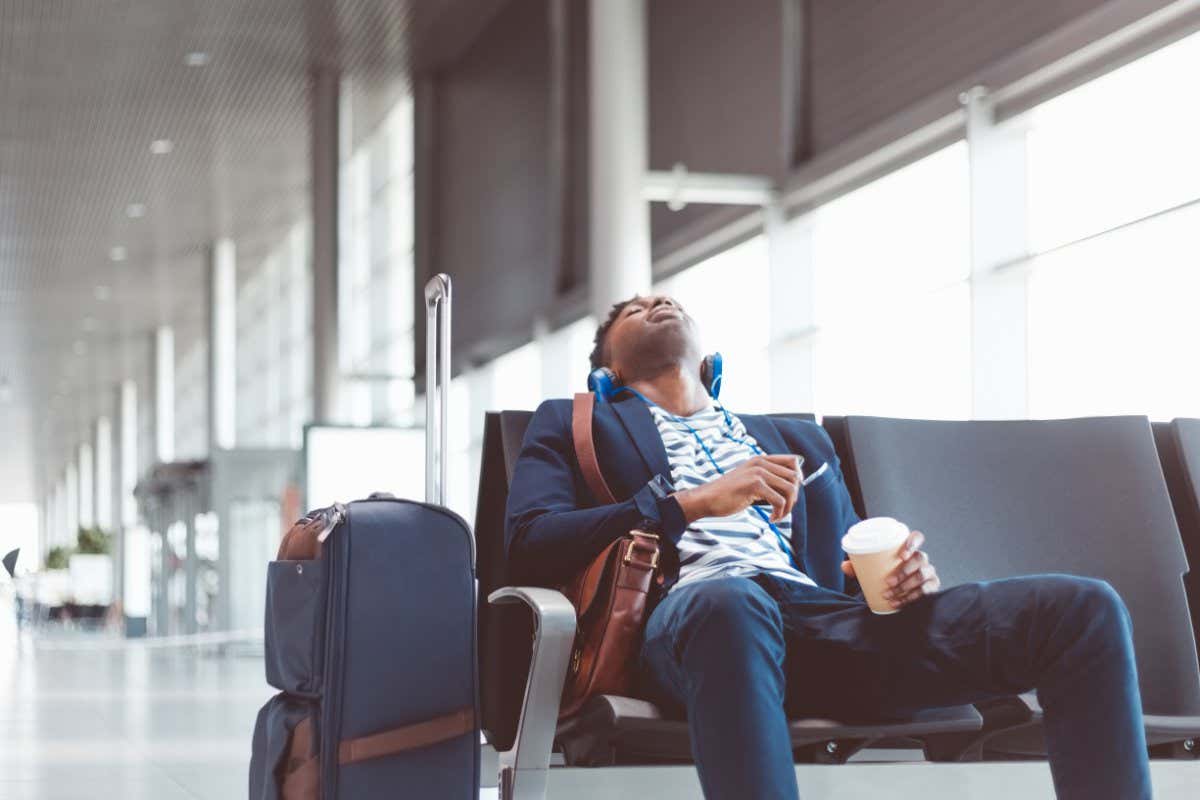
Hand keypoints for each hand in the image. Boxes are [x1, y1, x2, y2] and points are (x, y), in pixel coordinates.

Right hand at [674, 455, 800, 523]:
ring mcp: (758, 473)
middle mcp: (761, 463)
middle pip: (795, 477)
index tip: (791, 494)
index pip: (793, 461)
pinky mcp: (754, 485)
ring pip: (790, 489)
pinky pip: (779, 501)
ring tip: (777, 516)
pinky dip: (779, 513)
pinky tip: (770, 519)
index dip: (799, 477)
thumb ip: (767, 480)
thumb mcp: (749, 480)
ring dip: (788, 507)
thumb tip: (792, 489)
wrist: (707, 499)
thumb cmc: (728, 494)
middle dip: (793, 497)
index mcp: (761, 460)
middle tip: (783, 509)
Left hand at [841, 529, 939, 608]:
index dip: (912, 543)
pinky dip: (912, 598)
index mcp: (908, 549)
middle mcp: (922, 558)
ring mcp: (929, 572)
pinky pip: (927, 591)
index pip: (917, 537)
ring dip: (907, 587)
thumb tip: (844, 566)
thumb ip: (858, 566)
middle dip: (905, 571)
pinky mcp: (932, 586)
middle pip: (921, 558)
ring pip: (923, 576)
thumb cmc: (884, 574)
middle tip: (888, 582)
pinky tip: (900, 603)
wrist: (897, 591)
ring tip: (890, 595)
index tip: (901, 555)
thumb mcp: (871, 569)